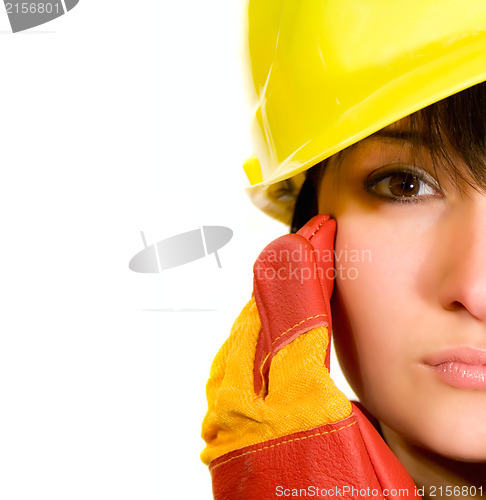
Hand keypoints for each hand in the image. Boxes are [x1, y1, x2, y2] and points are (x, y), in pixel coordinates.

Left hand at [201, 215, 418, 499]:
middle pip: (258, 312)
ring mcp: (224, 417)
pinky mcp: (220, 430)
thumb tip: (320, 321)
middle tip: (306, 244)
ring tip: (291, 273)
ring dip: (270, 299)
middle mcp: (240, 406)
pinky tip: (267, 329)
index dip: (309, 262)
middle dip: (286, 271)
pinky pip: (233, 363)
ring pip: (242, 334)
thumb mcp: (358, 446)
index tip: (319, 233)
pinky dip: (255, 334)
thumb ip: (333, 381)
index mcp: (285, 404)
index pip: (294, 305)